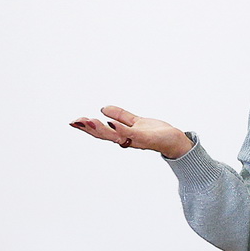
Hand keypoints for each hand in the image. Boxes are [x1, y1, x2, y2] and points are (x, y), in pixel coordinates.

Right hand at [70, 106, 193, 159]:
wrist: (176, 142)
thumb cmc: (157, 134)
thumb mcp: (136, 121)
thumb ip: (120, 116)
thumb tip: (103, 108)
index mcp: (122, 135)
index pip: (101, 131)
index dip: (87, 127)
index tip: (73, 122)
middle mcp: (126, 140)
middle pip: (104, 135)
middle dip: (89, 129)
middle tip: (75, 122)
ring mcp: (135, 140)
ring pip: (115, 135)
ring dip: (101, 129)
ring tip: (89, 121)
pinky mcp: (146, 138)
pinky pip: (131, 134)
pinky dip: (120, 129)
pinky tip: (111, 123)